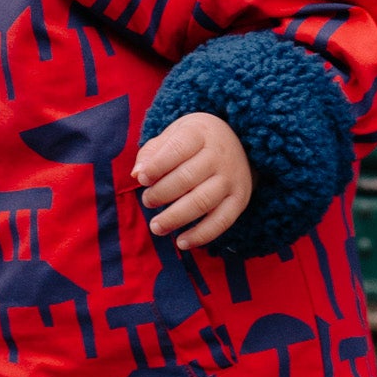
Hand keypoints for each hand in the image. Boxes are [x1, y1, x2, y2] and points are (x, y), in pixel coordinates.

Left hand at [134, 113, 250, 251]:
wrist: (239, 143)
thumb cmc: (196, 141)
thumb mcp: (174, 134)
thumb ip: (152, 153)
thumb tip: (137, 174)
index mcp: (200, 133)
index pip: (177, 149)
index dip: (157, 166)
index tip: (142, 179)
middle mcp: (219, 155)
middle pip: (187, 178)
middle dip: (161, 193)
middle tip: (147, 201)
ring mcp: (232, 178)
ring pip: (202, 202)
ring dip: (175, 218)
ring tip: (156, 226)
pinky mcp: (240, 199)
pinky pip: (221, 221)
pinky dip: (201, 235)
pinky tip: (182, 242)